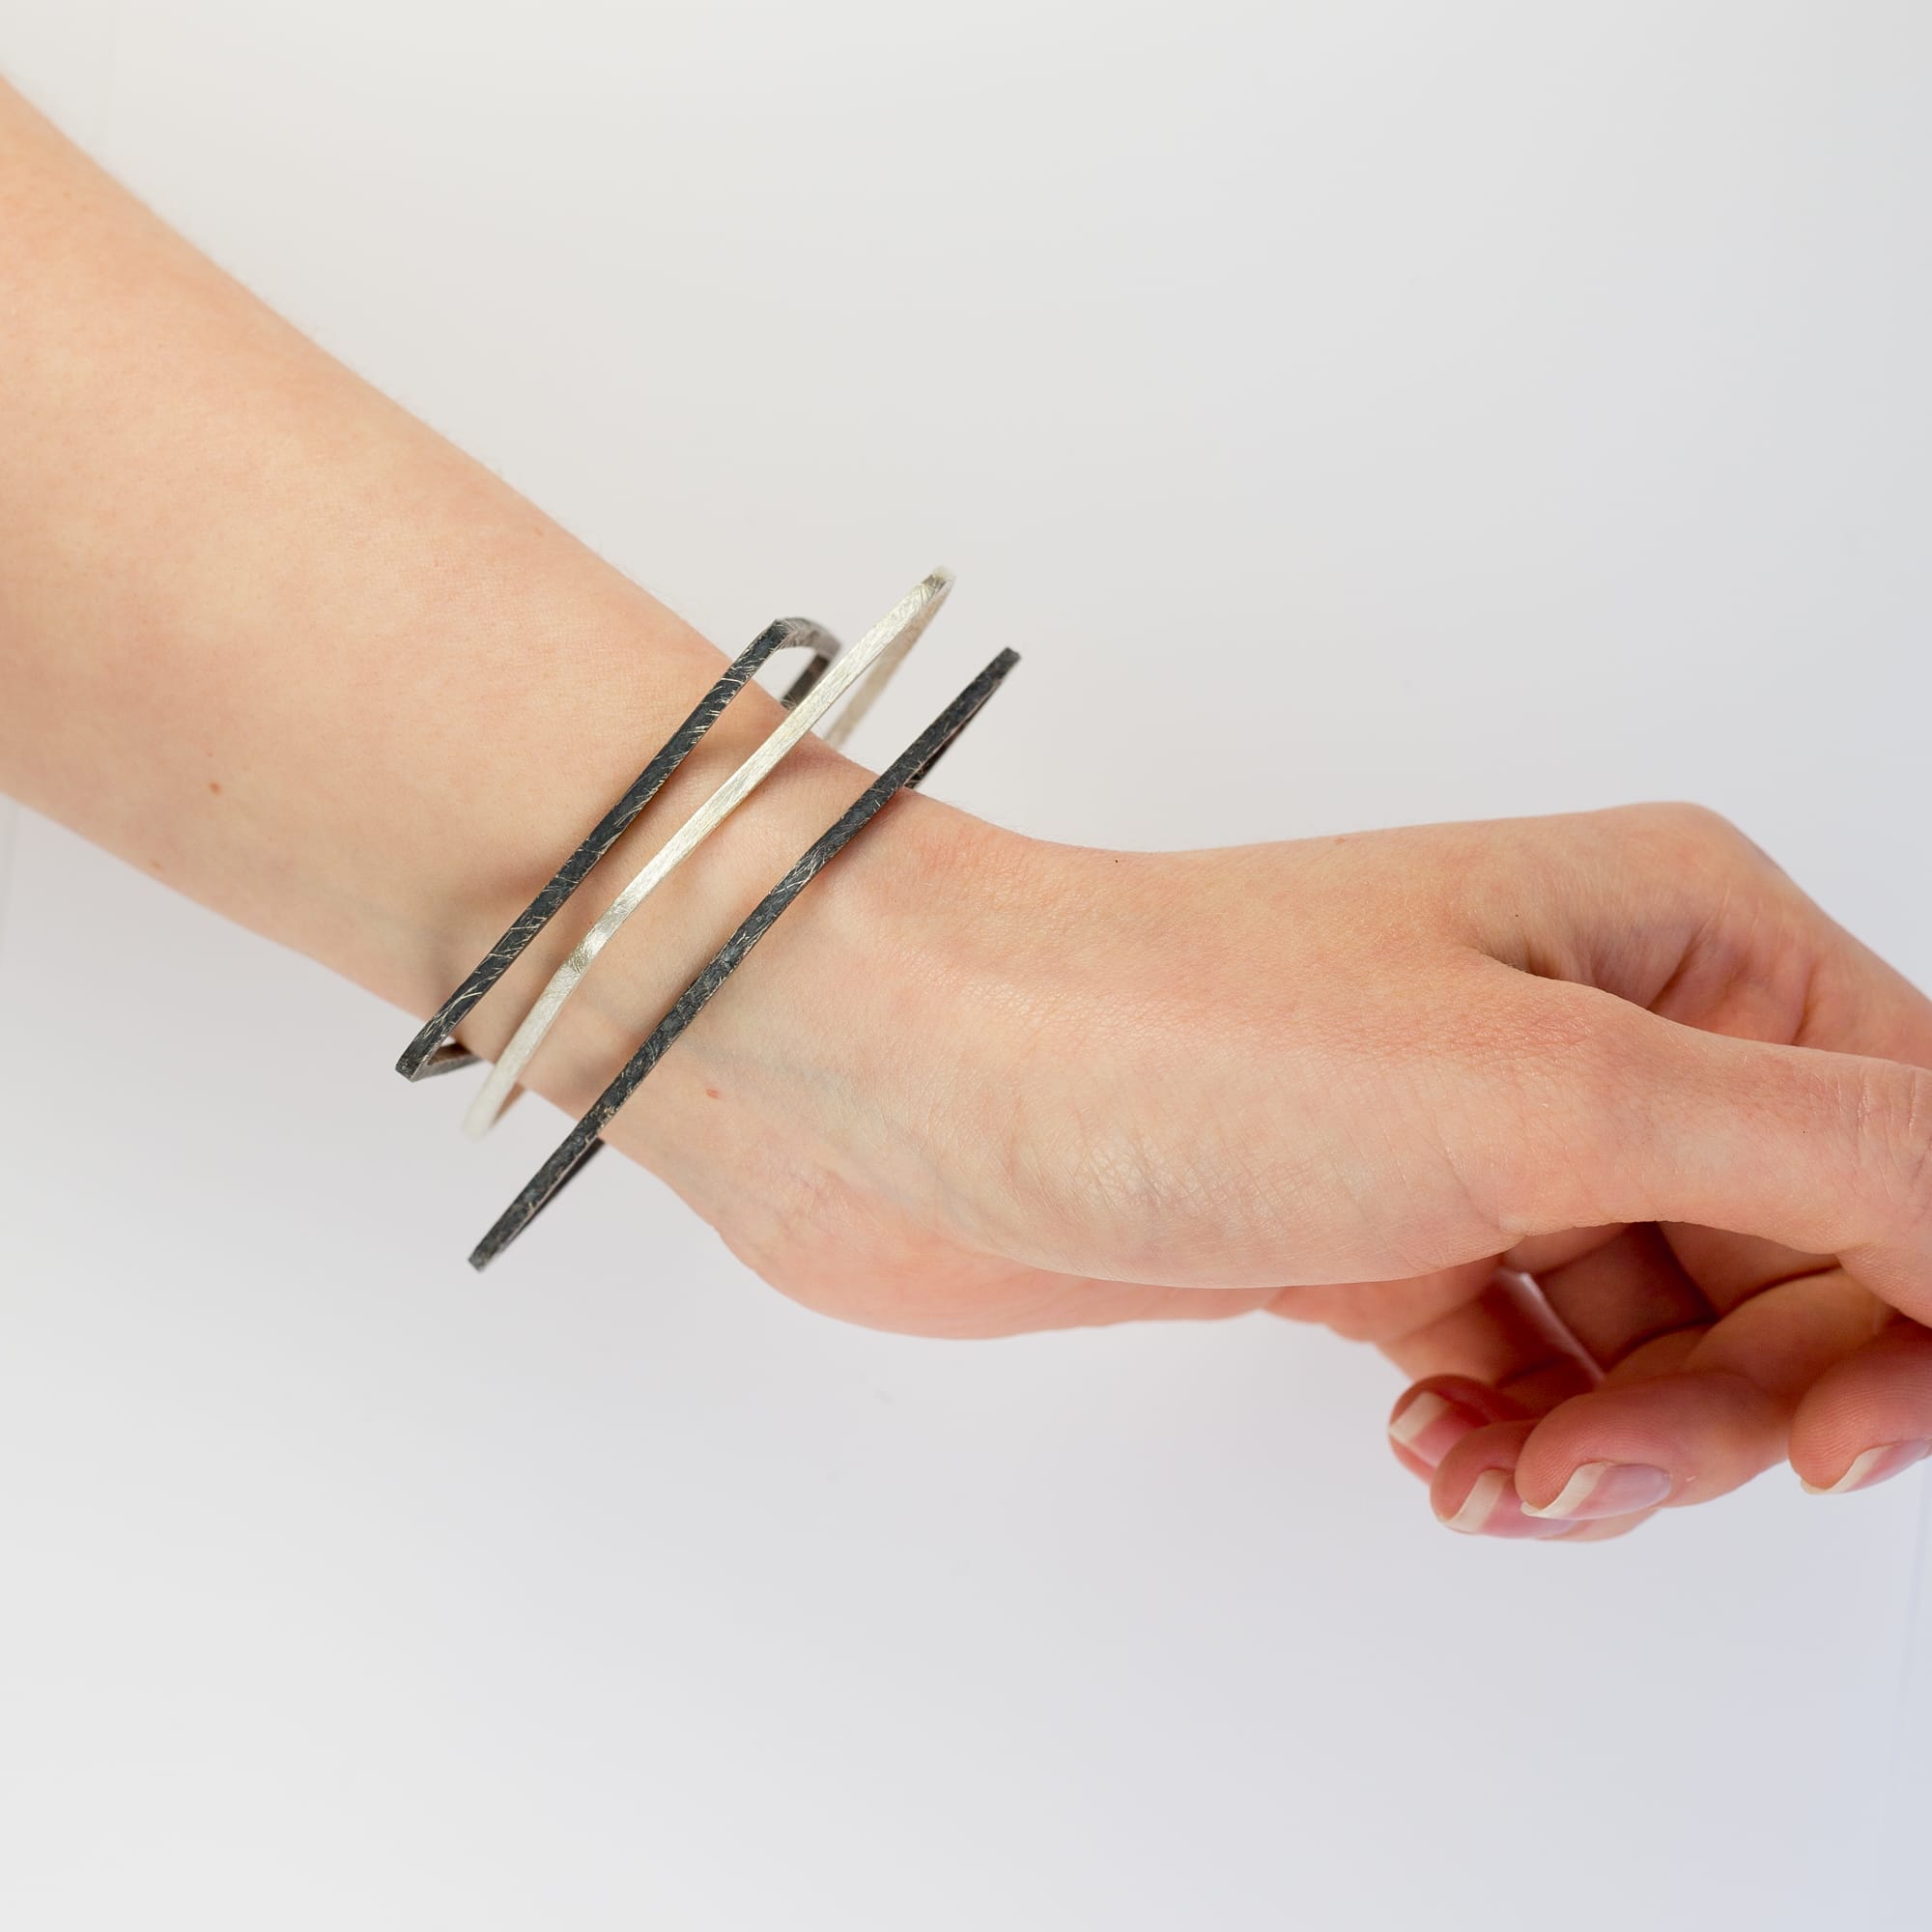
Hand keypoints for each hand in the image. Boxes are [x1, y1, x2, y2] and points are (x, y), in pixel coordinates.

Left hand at [581, 797, 1931, 1541]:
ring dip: (1622, 1441)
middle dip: (1748, 1400)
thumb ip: (1833, 1155)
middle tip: (1628, 1458)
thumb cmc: (1175, 1031)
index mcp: (1678, 936)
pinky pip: (1534, 1371)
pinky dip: (1516, 1440)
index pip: (1910, 1140)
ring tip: (1500, 1465)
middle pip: (1802, 1262)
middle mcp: (1596, 1027)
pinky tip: (1442, 1454)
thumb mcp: (1551, 1090)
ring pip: (1666, 1339)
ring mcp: (1486, 1138)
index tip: (1856, 1440)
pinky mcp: (1386, 1233)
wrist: (912, 1082)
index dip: (1915, 1302)